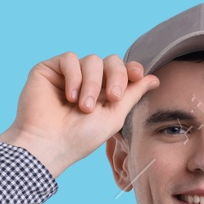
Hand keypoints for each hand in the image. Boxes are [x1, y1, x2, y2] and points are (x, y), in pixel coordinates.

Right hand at [0, 52, 159, 179]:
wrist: (48, 144)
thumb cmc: (80, 138)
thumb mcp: (114, 117)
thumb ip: (132, 95)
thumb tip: (154, 78)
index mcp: (103, 93)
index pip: (122, 71)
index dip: (131, 69)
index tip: (137, 76)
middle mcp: (87, 81)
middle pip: (110, 61)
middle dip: (115, 76)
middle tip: (111, 98)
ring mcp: (68, 75)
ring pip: (91, 60)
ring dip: (91, 83)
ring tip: (83, 106)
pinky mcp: (49, 69)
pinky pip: (69, 58)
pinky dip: (74, 76)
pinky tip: (69, 96)